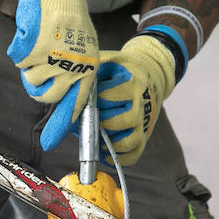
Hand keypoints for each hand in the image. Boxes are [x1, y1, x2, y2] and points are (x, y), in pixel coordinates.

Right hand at [4, 0, 99, 150]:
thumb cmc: (69, 16)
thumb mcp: (82, 46)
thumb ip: (76, 72)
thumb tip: (66, 97)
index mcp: (87, 69)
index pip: (75, 105)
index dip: (61, 125)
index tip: (50, 142)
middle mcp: (72, 69)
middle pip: (46, 97)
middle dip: (38, 86)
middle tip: (38, 66)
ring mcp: (52, 62)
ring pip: (30, 80)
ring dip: (29, 64)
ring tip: (40, 42)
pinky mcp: (33, 52)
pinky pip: (19, 61)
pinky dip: (20, 49)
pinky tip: (32, 33)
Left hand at [95, 29, 179, 164]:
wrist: (150, 74)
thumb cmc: (122, 69)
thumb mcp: (108, 61)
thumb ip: (91, 70)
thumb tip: (68, 86)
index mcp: (132, 84)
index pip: (109, 97)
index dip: (94, 100)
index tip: (88, 98)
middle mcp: (140, 105)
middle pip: (118, 121)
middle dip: (98, 121)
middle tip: (88, 118)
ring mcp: (143, 123)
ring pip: (127, 141)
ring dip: (107, 141)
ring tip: (95, 134)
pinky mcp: (143, 137)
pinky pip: (133, 155)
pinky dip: (117, 157)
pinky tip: (104, 149)